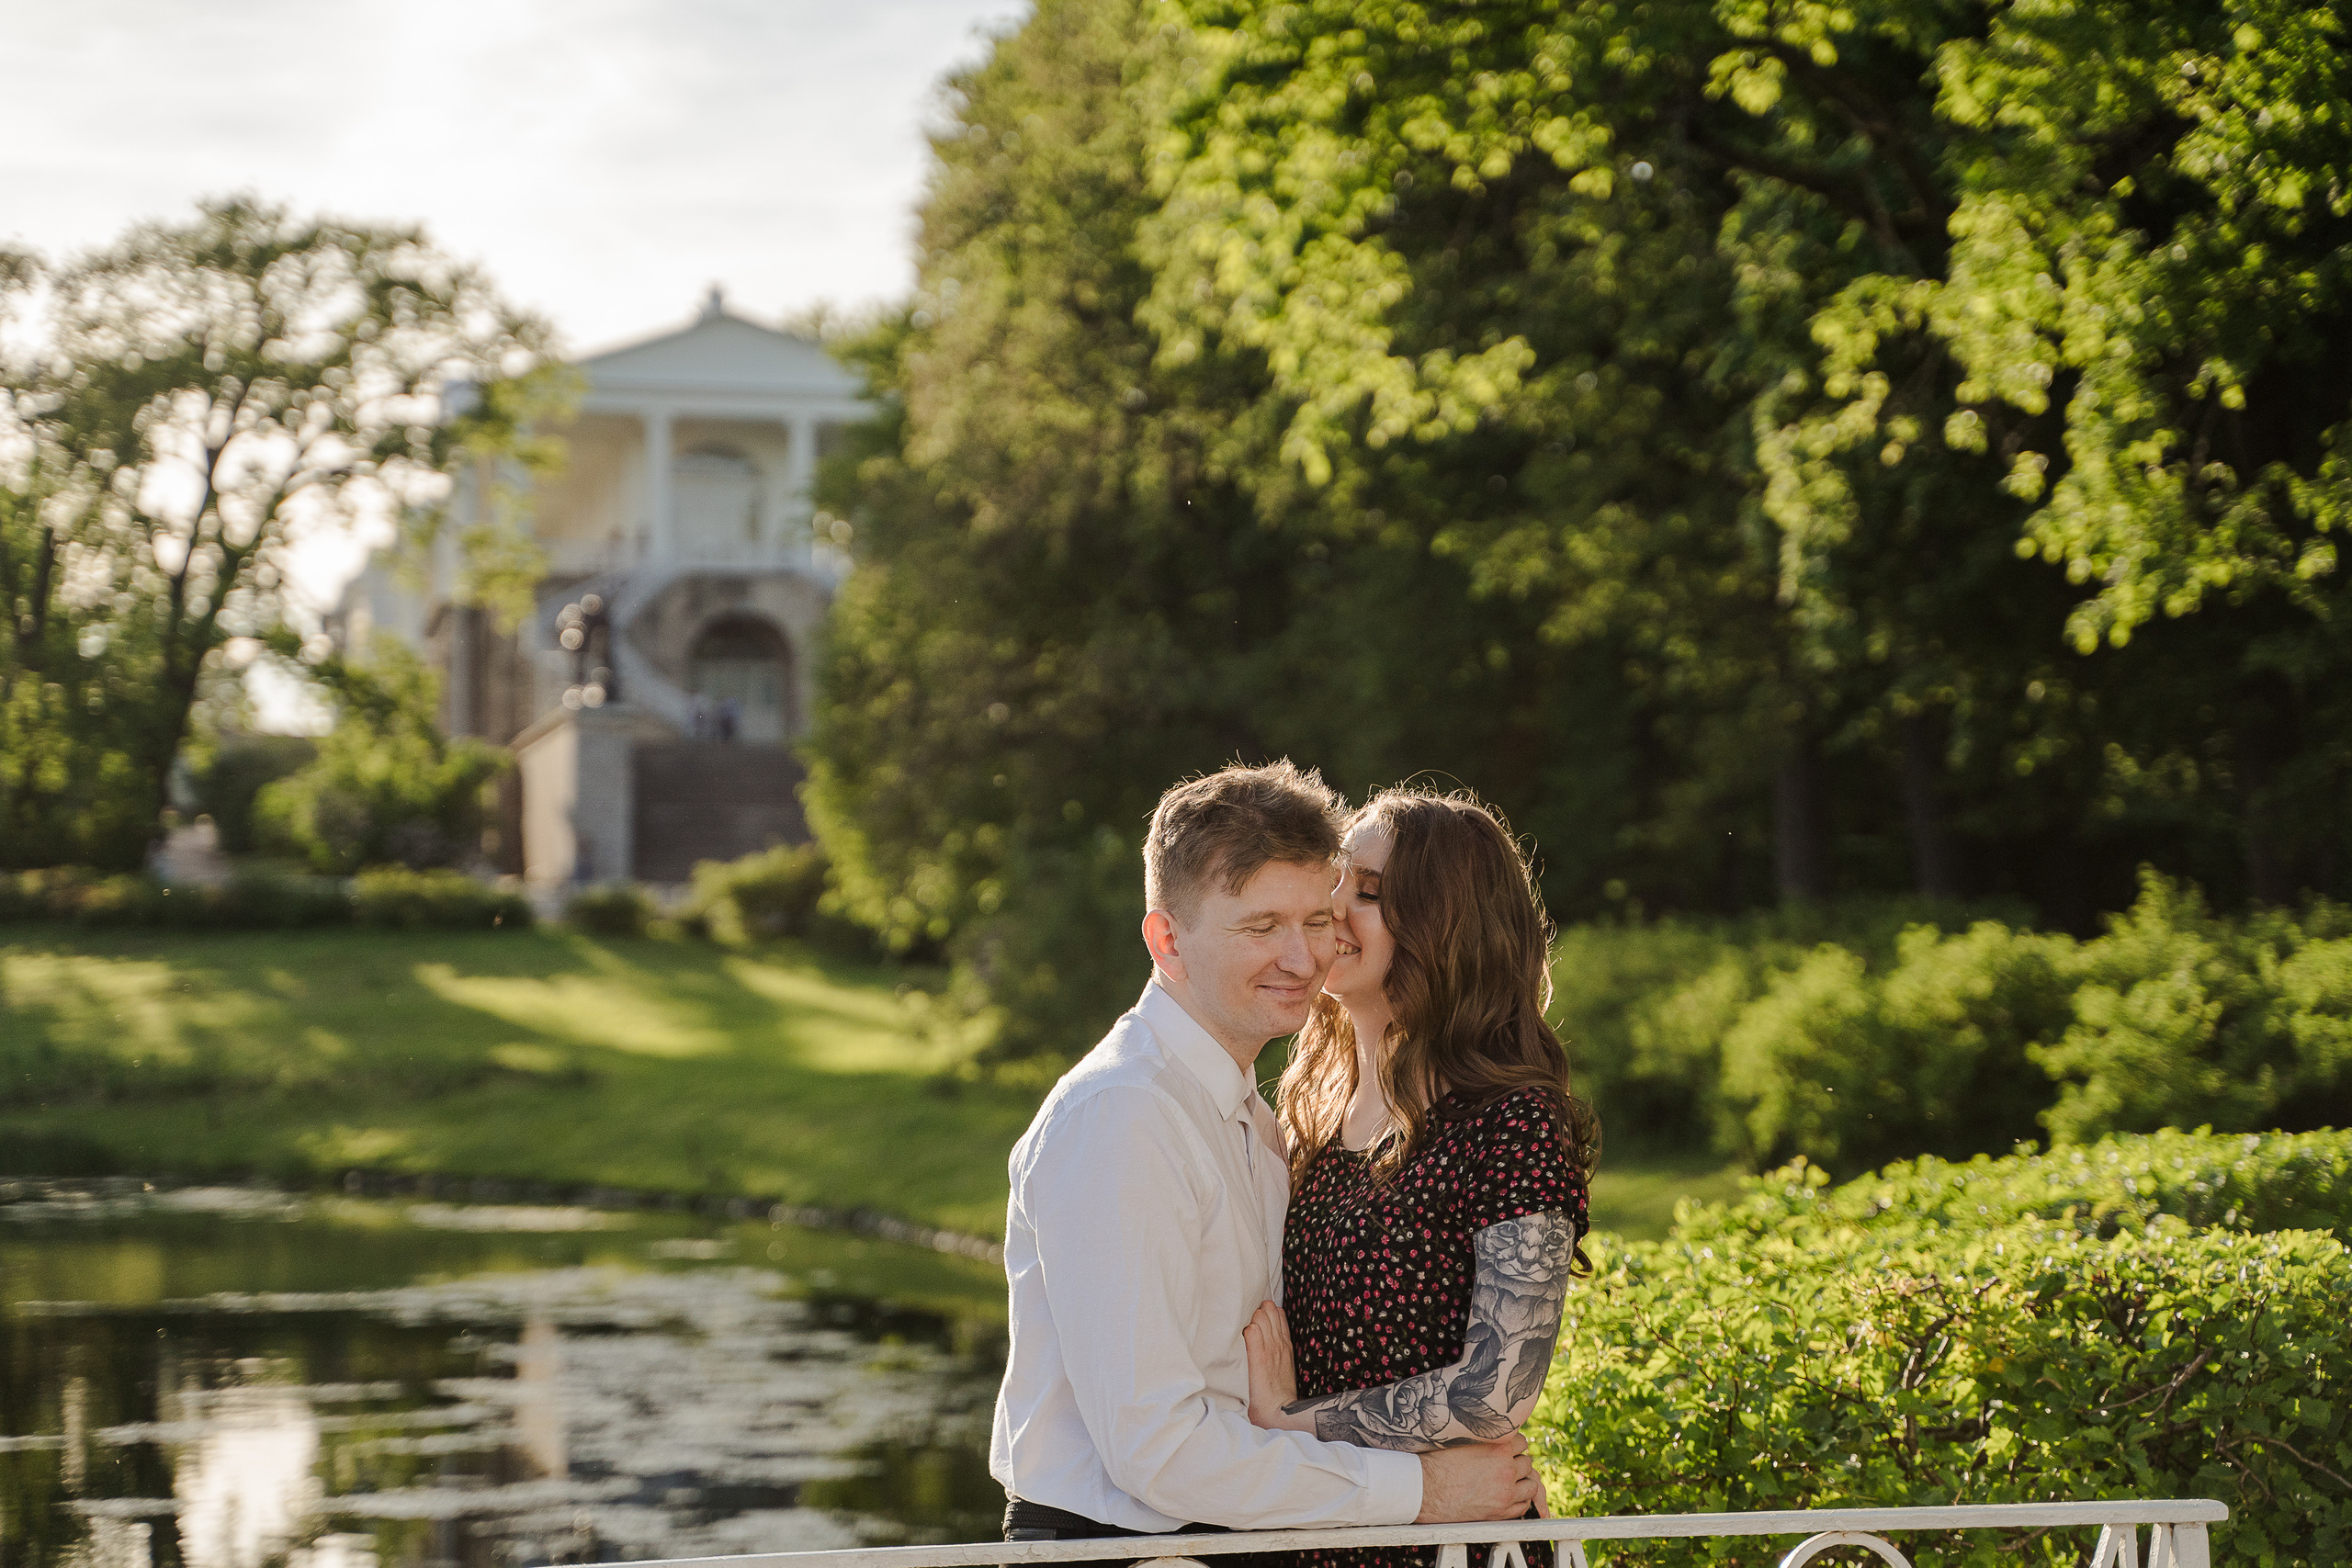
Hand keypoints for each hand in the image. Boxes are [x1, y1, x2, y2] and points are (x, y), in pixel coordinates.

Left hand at [1243, 1300, 1305, 1429]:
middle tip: (1252, 1314)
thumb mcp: (1283, 1369)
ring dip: (1255, 1316)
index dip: (1269, 1312)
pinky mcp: (1259, 1359)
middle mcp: (1279, 1345)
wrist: (1279, 1413)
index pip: (1279, 1316)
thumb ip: (1277, 1353)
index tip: (1260, 1313)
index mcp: (1285, 1347)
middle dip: (1260, 1309)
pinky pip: (1253, 1335)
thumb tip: (1264, 1339)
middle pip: (1270, 1313)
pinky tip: (1247, 1330)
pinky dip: (1249, 1330)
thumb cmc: (1278, 1395)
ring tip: (1248, 1322)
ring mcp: (1270, 1350)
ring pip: (1262, 1319)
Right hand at [1414, 1433, 1543, 1523]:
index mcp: (1498, 1447)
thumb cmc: (1438, 1462)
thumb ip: (1485, 1437)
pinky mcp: (1502, 1512)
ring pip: (1531, 1485)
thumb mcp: (1462, 1440)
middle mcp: (1506, 1469)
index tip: (1505, 1449)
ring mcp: (1506, 1492)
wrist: (1425, 1490)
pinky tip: (1507, 1496)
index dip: (1513, 1446)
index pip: (1522, 1442)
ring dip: (1522, 1482)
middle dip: (1517, 1463)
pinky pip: (1524, 1505)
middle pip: (1527, 1463)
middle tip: (1503, 1466)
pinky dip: (1519, 1500)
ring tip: (1508, 1481)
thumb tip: (1494, 1431)